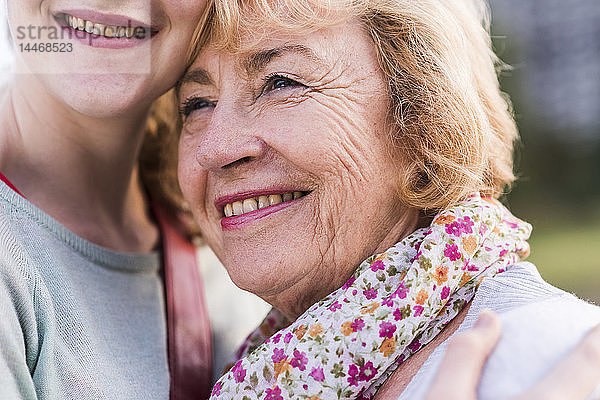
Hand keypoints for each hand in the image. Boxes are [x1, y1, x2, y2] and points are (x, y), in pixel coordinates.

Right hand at [424, 310, 599, 399]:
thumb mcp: (442, 397)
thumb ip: (465, 356)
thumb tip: (488, 318)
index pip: (578, 370)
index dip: (595, 344)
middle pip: (585, 394)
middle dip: (590, 366)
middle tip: (590, 344)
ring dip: (573, 389)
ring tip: (571, 371)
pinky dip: (559, 397)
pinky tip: (547, 391)